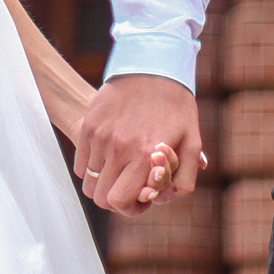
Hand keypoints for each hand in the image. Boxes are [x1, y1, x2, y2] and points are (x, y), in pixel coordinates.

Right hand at [74, 74, 203, 216]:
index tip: (140, 197)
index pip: (119, 201)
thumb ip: (185, 177)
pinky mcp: (89, 126)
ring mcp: (100, 137)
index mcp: (144, 155)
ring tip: (119, 170)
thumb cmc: (175, 105)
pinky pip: (81, 164)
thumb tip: (165, 197)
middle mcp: (118, 148)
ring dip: (103, 183)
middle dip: (115, 198)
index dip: (130, 207)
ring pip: (88, 182)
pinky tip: (108, 157)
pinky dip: (91, 168)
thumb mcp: (192, 141)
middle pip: (100, 197)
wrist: (152, 66)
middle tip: (129, 185)